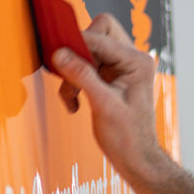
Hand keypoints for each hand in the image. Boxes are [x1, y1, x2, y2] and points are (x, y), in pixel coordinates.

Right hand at [52, 13, 193, 193]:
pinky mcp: (110, 78)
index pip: (101, 37)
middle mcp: (131, 60)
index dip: (77, 44)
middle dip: (77, 54)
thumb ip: (82, 76)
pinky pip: (86, 67)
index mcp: (137, 61)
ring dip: (74, 72)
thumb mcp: (103, 104)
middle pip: (97, 35)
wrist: (135, 158)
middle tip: (68, 74)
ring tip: (71, 97)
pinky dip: (75, 82)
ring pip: (88, 52)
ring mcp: (121, 68)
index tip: (57, 55)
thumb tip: (61, 54)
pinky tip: (75, 101)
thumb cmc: (129, 137)